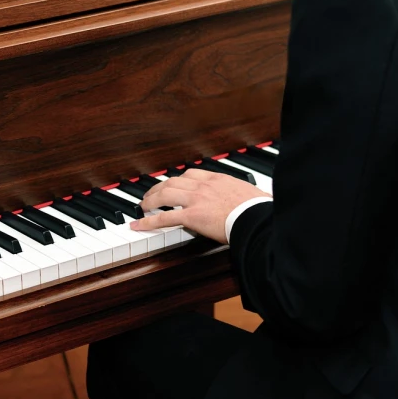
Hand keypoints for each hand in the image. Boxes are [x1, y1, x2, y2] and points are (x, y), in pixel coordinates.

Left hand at [130, 168, 270, 244]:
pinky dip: (148, 221)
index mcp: (218, 179)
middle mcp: (203, 185)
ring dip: (150, 200)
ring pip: (165, 194)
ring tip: (142, 206)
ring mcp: (196, 199)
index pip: (191, 173)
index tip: (173, 184)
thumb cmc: (258, 209)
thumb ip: (245, 195)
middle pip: (173, 181)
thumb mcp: (251, 195)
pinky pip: (164, 217)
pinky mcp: (191, 216)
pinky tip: (138, 225)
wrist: (256, 218)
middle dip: (158, 187)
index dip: (178, 179)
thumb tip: (256, 199)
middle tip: (151, 195)